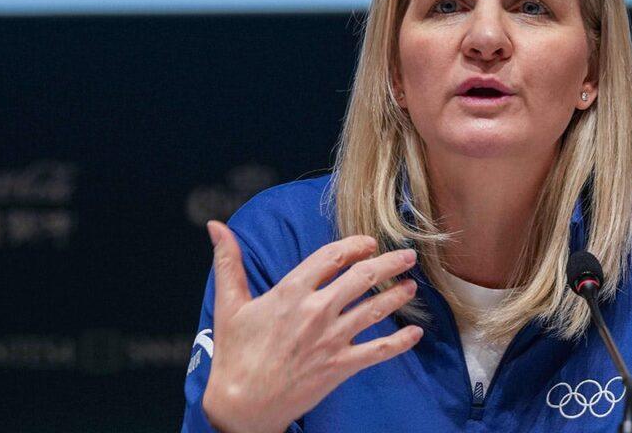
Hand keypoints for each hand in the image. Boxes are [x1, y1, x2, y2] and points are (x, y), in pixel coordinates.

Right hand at [200, 220, 422, 432]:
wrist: (241, 405)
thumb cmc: (236, 354)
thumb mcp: (229, 304)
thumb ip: (228, 262)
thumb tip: (215, 226)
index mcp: (290, 292)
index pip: (332, 256)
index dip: (356, 245)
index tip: (369, 243)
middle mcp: (315, 311)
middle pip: (362, 277)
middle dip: (389, 263)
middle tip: (407, 257)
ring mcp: (331, 339)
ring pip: (375, 310)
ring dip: (398, 296)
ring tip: (412, 286)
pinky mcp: (340, 366)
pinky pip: (378, 351)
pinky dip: (400, 342)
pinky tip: (416, 333)